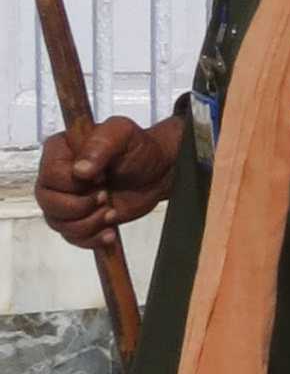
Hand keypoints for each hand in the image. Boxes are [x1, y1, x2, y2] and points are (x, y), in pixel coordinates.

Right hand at [35, 114, 181, 250]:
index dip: (76, 183)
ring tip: (111, 212)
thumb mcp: (122, 134)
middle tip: (105, 196)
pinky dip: (92, 239)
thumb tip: (79, 170)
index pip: (50, 175)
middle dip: (81, 206)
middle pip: (48, 202)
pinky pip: (71, 237)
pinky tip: (110, 231)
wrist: (156, 173)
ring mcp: (64, 199)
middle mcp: (56, 176)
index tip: (102, 178)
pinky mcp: (78, 218)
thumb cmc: (137, 149)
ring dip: (89, 223)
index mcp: (60, 150)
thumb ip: (100, 146)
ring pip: (58, 223)